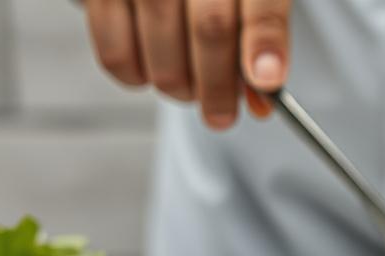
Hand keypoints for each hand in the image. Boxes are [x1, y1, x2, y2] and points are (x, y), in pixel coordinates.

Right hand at [84, 0, 291, 129]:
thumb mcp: (245, 2)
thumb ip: (256, 42)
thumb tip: (260, 103)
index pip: (261, 4)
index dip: (264, 43)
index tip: (267, 81)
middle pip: (210, 29)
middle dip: (219, 87)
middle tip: (221, 114)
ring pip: (163, 50)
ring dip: (180, 88)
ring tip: (188, 88)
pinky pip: (116, 54)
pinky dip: (137, 77)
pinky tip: (152, 70)